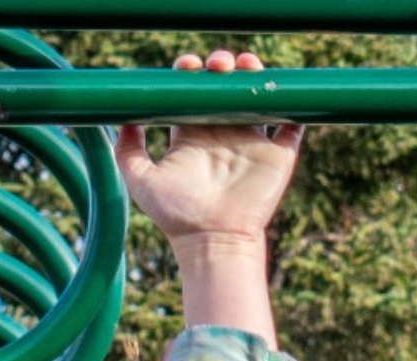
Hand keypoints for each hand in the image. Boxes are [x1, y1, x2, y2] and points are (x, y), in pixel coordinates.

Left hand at [113, 51, 304, 248]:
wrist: (212, 239)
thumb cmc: (175, 214)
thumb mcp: (140, 180)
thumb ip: (126, 151)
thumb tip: (121, 118)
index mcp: (192, 134)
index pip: (192, 94)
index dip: (189, 74)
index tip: (186, 67)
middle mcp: (221, 133)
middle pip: (224, 87)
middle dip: (221, 65)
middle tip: (216, 65)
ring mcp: (251, 141)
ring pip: (257, 96)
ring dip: (253, 74)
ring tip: (245, 65)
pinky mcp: (278, 154)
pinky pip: (292, 123)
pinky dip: (295, 105)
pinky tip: (284, 88)